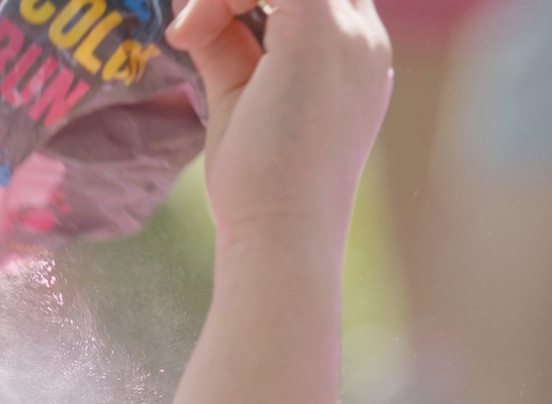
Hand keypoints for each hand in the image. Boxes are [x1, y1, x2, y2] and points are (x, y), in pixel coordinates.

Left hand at [167, 0, 391, 252]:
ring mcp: (350, 34)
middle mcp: (363, 37)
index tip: (200, 29)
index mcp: (352, 55)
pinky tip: (189, 34)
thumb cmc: (258, 188)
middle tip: (195, 22)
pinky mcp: (320, 34)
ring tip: (187, 33)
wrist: (280, 234)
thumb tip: (196, 17)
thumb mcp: (238, 99)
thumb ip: (226, 49)